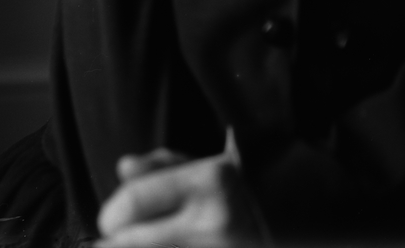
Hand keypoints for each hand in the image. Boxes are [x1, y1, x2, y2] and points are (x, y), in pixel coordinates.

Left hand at [96, 144, 265, 246]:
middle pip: (132, 241)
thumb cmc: (244, 187)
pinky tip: (164, 246)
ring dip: (138, 247)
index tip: (109, 219)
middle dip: (115, 242)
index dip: (112, 213)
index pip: (135, 201)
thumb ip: (162, 165)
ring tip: (135, 242)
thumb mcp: (206, 164)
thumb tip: (123, 168)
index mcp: (211, 180)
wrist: (296, 216)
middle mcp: (215, 221)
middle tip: (114, 239)